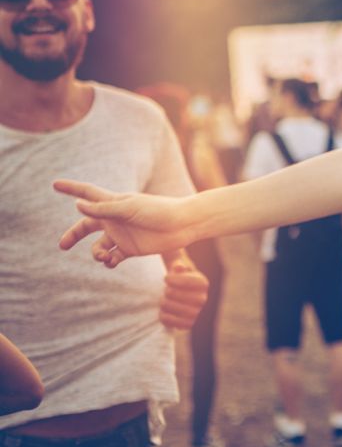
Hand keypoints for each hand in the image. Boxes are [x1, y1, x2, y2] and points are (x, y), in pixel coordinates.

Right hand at [54, 179, 193, 267]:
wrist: (183, 225)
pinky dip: (109, 262)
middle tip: (62, 245)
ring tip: (104, 255)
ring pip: (98, 246)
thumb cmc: (158, 210)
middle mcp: (115, 219)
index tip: (54, 184)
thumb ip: (104, 209)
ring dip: (96, 253)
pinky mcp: (131, 249)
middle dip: (73, 235)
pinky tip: (113, 261)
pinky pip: (112, 258)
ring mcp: (123, 234)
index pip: (88, 193)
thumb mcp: (129, 208)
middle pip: (86, 225)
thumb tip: (77, 205)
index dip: (71, 189)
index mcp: (114, 203)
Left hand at [160, 261, 207, 329]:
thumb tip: (179, 267)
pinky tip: (164, 311)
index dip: (172, 280)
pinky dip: (164, 317)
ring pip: (171, 307)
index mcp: (202, 283)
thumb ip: (178, 264)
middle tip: (165, 291)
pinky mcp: (189, 324)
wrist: (180, 293)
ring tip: (163, 300)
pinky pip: (172, 322)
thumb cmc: (178, 277)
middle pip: (174, 294)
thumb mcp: (178, 267)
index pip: (186, 281)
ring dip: (163, 303)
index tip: (166, 278)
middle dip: (166, 291)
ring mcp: (197, 312)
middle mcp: (202, 298)